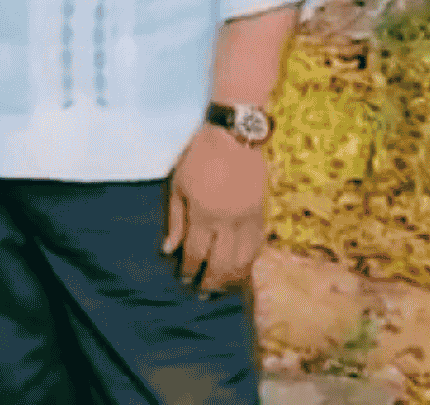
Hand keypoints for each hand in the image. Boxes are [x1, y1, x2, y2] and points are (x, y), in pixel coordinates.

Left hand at [162, 124, 265, 294]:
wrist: (235, 136)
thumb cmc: (200, 157)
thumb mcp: (179, 184)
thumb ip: (176, 219)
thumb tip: (168, 249)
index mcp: (203, 214)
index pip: (195, 253)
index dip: (188, 270)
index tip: (183, 279)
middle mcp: (227, 222)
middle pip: (221, 264)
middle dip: (211, 282)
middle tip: (202, 292)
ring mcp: (248, 219)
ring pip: (243, 260)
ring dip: (232, 278)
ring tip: (223, 286)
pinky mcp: (261, 214)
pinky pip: (257, 246)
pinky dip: (249, 261)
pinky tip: (241, 268)